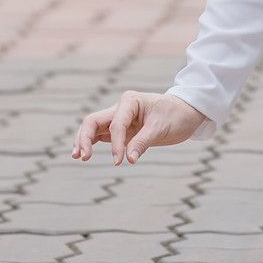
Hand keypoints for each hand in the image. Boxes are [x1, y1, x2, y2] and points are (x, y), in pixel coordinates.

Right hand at [71, 91, 207, 164]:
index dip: (115, 144)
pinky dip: (91, 143)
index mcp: (130, 101)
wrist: (185, 113)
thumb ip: (143, 142)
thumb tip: (129, 159)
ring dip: (83, 140)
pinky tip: (83, 154)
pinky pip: (101, 135)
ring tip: (77, 156)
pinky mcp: (121, 129)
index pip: (116, 124)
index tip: (119, 162)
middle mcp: (121, 107)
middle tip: (83, 157)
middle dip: (85, 138)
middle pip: (94, 121)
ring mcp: (118, 118)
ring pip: (93, 127)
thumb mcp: (161, 128)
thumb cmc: (175, 116)